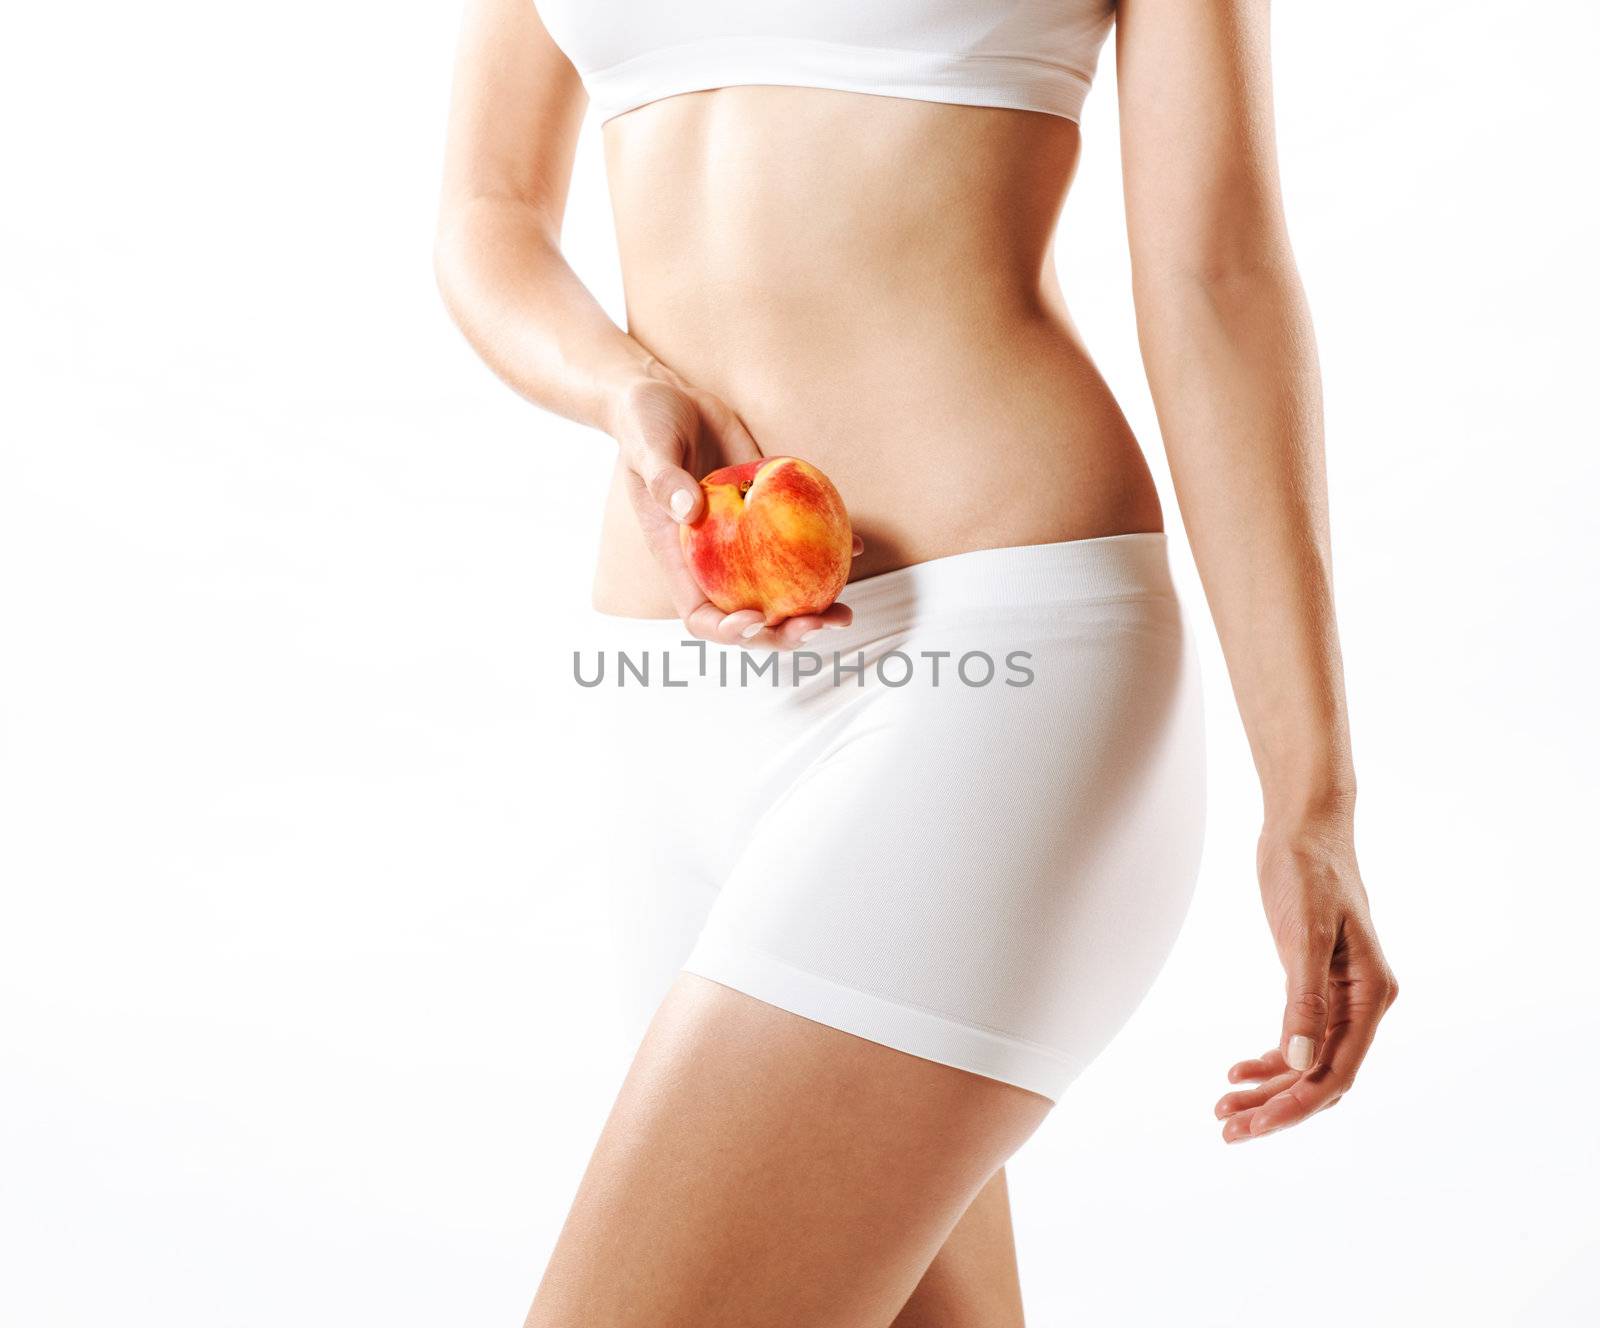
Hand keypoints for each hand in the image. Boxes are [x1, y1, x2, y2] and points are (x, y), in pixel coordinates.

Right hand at [607, 362, 860, 648]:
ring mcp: (743, 539)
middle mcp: (713, 558)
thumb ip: (664, 478)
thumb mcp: (648, 445)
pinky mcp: (766, 511)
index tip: (755, 619)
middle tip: (818, 624)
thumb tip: (690, 510)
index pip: (700, 615)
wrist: (670, 394)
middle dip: (783, 631)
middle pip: (749, 615)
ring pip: (779, 588)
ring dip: (812, 607)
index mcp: (679, 557)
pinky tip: (858, 548)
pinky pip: (798, 541)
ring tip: (843, 613)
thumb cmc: (644, 422)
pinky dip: (829, 550)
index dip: (728, 630)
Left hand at [1216, 819, 1398, 1142]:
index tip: (1254, 1126)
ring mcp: (1341, 994)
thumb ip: (1303, 998)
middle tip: (1227, 1128)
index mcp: (1372, 995)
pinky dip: (1271, 1059)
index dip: (1295, 1105)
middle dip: (1277, 1107)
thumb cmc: (1308, 870)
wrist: (1304, 826)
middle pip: (1322, 1076)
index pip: (1336, 1072)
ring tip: (1223, 1105)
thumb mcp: (1303, 933)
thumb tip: (1298, 1062)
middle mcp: (1363, 1001)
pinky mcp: (1317, 982)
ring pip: (1308, 1061)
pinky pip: (1300, 1038)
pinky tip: (1239, 1070)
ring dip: (1269, 1088)